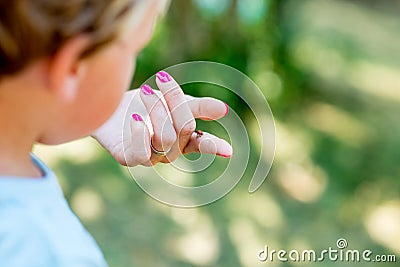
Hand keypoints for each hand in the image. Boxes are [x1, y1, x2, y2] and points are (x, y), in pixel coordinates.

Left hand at [92, 71, 231, 166]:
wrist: (108, 104)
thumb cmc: (145, 102)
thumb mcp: (173, 100)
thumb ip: (197, 106)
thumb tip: (224, 110)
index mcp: (183, 138)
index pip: (201, 144)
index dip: (213, 146)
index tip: (228, 151)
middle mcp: (169, 151)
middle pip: (184, 130)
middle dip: (174, 101)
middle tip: (161, 79)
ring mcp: (150, 157)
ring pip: (165, 139)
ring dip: (157, 110)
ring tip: (145, 90)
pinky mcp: (128, 158)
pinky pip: (140, 154)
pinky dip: (140, 133)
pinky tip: (136, 117)